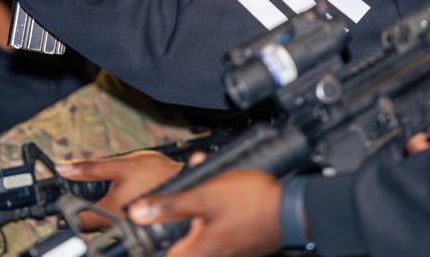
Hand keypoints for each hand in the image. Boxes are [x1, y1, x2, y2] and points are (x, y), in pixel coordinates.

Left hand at [55, 151, 183, 230]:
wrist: (188, 179)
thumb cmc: (159, 173)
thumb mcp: (120, 165)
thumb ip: (90, 169)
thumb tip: (64, 167)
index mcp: (110, 214)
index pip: (77, 220)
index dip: (69, 207)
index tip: (71, 196)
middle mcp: (119, 227)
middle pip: (92, 224)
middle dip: (91, 206)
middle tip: (102, 189)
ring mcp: (131, 229)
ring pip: (107, 224)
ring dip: (106, 210)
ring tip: (119, 192)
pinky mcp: (141, 228)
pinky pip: (122, 224)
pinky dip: (120, 213)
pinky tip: (129, 198)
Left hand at [127, 170, 282, 256]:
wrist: (292, 207)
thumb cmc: (253, 203)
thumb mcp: (205, 196)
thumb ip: (170, 206)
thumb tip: (138, 214)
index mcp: (197, 251)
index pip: (162, 255)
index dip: (148, 242)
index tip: (141, 227)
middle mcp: (210, 254)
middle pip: (178, 236)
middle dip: (173, 209)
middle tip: (174, 193)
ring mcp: (225, 249)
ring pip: (196, 227)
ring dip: (193, 203)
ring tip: (199, 181)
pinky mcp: (236, 240)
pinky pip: (213, 224)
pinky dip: (209, 205)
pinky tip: (216, 185)